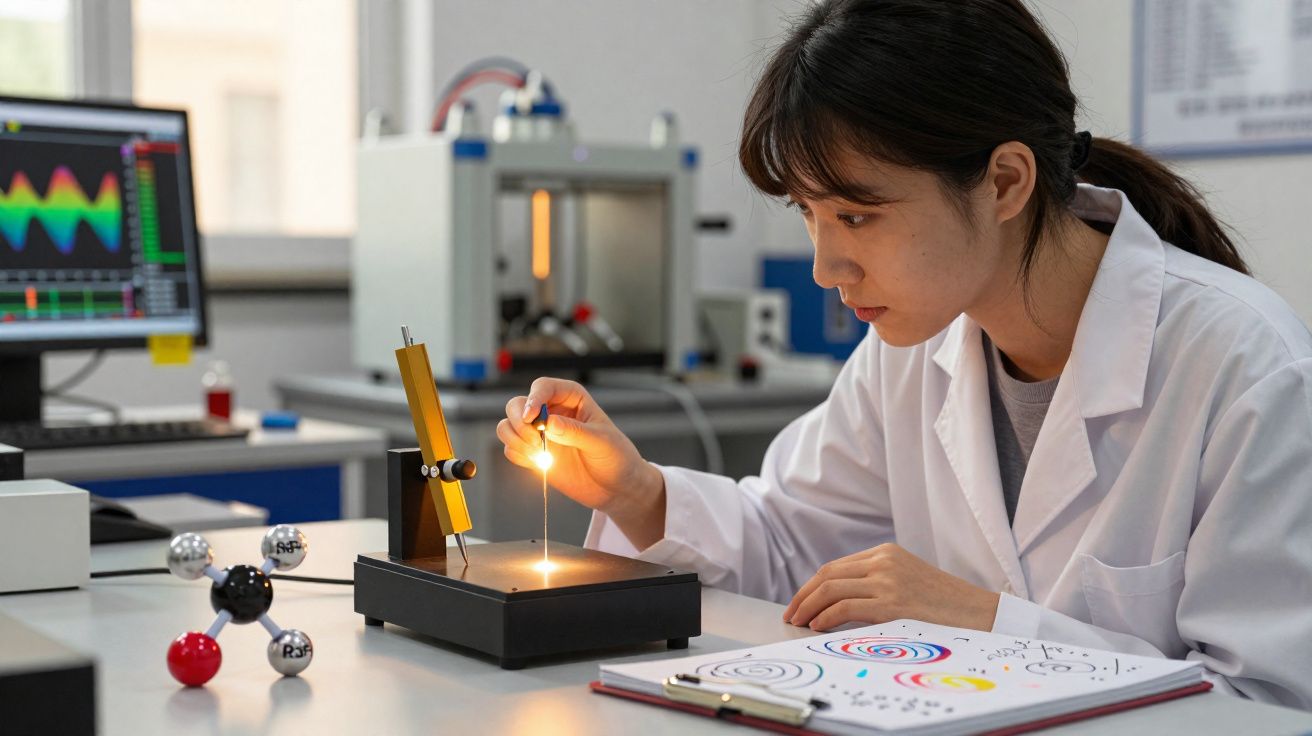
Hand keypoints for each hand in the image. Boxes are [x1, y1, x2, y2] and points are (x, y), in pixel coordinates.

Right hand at [496, 377, 665, 547]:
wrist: (615, 487)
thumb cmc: (616, 457)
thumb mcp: (601, 442)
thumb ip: (575, 432)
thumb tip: (549, 423)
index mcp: (572, 398)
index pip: (543, 387)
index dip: (533, 399)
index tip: (532, 418)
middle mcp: (552, 412)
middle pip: (517, 404)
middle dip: (519, 421)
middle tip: (534, 441)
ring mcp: (541, 433)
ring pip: (508, 424)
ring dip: (514, 438)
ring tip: (536, 455)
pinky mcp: (535, 453)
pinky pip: (511, 447)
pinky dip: (516, 454)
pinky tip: (537, 463)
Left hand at [783, 543, 1000, 631]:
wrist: (980, 613)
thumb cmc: (943, 606)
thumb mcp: (906, 582)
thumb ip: (876, 584)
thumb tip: (837, 603)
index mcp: (886, 553)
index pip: (835, 567)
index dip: (811, 586)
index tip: (799, 602)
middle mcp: (884, 561)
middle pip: (827, 574)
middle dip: (803, 596)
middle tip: (791, 614)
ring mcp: (888, 580)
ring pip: (831, 588)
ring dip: (808, 607)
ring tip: (798, 622)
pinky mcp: (892, 602)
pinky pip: (845, 606)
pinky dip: (825, 617)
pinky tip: (817, 627)